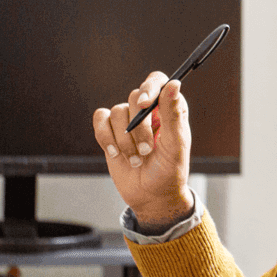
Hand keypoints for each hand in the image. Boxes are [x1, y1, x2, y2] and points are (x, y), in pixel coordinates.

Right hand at [92, 71, 192, 227]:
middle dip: (138, 128)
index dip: (150, 87)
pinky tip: (116, 153)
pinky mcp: (110, 132)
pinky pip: (100, 120)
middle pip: (134, 97)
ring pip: (116, 112)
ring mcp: (128, 121)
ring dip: (124, 140)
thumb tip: (174, 84)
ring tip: (136, 158)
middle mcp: (148, 111)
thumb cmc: (169, 171)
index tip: (145, 104)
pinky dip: (106, 137)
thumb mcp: (176, 144)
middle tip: (147, 150)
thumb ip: (173, 114)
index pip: (157, 81)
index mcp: (169, 108)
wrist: (151, 196)